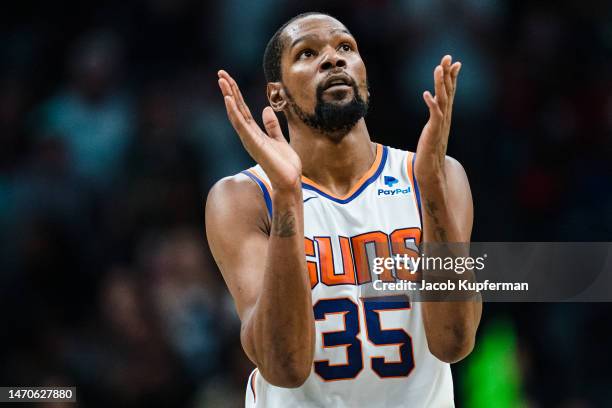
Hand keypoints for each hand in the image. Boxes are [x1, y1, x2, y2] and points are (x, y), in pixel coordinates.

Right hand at [218, 70, 301, 191]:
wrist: (290, 180)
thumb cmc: (285, 164)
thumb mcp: (279, 139)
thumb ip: (271, 126)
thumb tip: (266, 109)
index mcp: (254, 132)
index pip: (243, 109)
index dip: (236, 93)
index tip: (228, 79)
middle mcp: (249, 135)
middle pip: (236, 108)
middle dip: (229, 90)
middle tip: (220, 73)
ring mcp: (249, 139)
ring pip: (236, 114)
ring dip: (229, 97)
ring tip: (222, 81)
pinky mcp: (253, 144)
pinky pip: (241, 125)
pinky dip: (234, 112)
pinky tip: (228, 100)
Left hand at [414, 55, 460, 184]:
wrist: (432, 168)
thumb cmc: (431, 148)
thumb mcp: (434, 127)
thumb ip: (435, 115)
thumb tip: (435, 103)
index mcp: (445, 114)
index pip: (450, 92)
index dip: (452, 77)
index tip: (455, 62)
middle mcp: (445, 116)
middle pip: (448, 91)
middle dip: (448, 73)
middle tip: (448, 57)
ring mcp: (441, 123)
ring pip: (442, 99)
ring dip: (440, 84)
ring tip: (438, 68)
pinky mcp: (434, 131)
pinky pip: (434, 115)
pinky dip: (431, 104)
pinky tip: (426, 94)